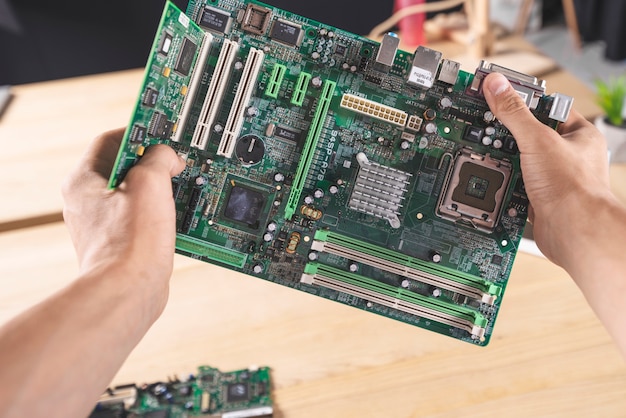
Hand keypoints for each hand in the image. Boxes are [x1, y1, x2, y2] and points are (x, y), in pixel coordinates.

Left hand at [62, 128, 185, 308]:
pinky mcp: (122, 243)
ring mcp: (105, 224)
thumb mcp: (149, 184)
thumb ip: (159, 158)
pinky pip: (143, 217)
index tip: (164, 131)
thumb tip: (168, 156)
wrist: (129, 292)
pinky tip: (180, 214)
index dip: (141, 132)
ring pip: (137, 193)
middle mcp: (88, 202)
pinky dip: (162, 212)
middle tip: (179, 161)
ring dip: (162, 188)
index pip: (112, 139)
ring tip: (184, 187)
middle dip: (156, 163)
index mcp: (83, 182)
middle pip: (127, 167)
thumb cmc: (130, 243)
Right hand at [482, 73, 610, 266]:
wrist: (574, 233)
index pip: (547, 107)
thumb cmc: (574, 188)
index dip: (523, 102)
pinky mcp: (539, 199)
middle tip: (486, 129)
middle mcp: (568, 156)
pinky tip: (493, 180)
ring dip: (503, 162)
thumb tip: (497, 86)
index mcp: (578, 135)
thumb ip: (515, 112)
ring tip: (487, 154)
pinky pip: (515, 185)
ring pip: (521, 162)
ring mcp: (553, 178)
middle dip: (508, 136)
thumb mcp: (538, 140)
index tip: (497, 97)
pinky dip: (503, 184)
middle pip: (529, 136)